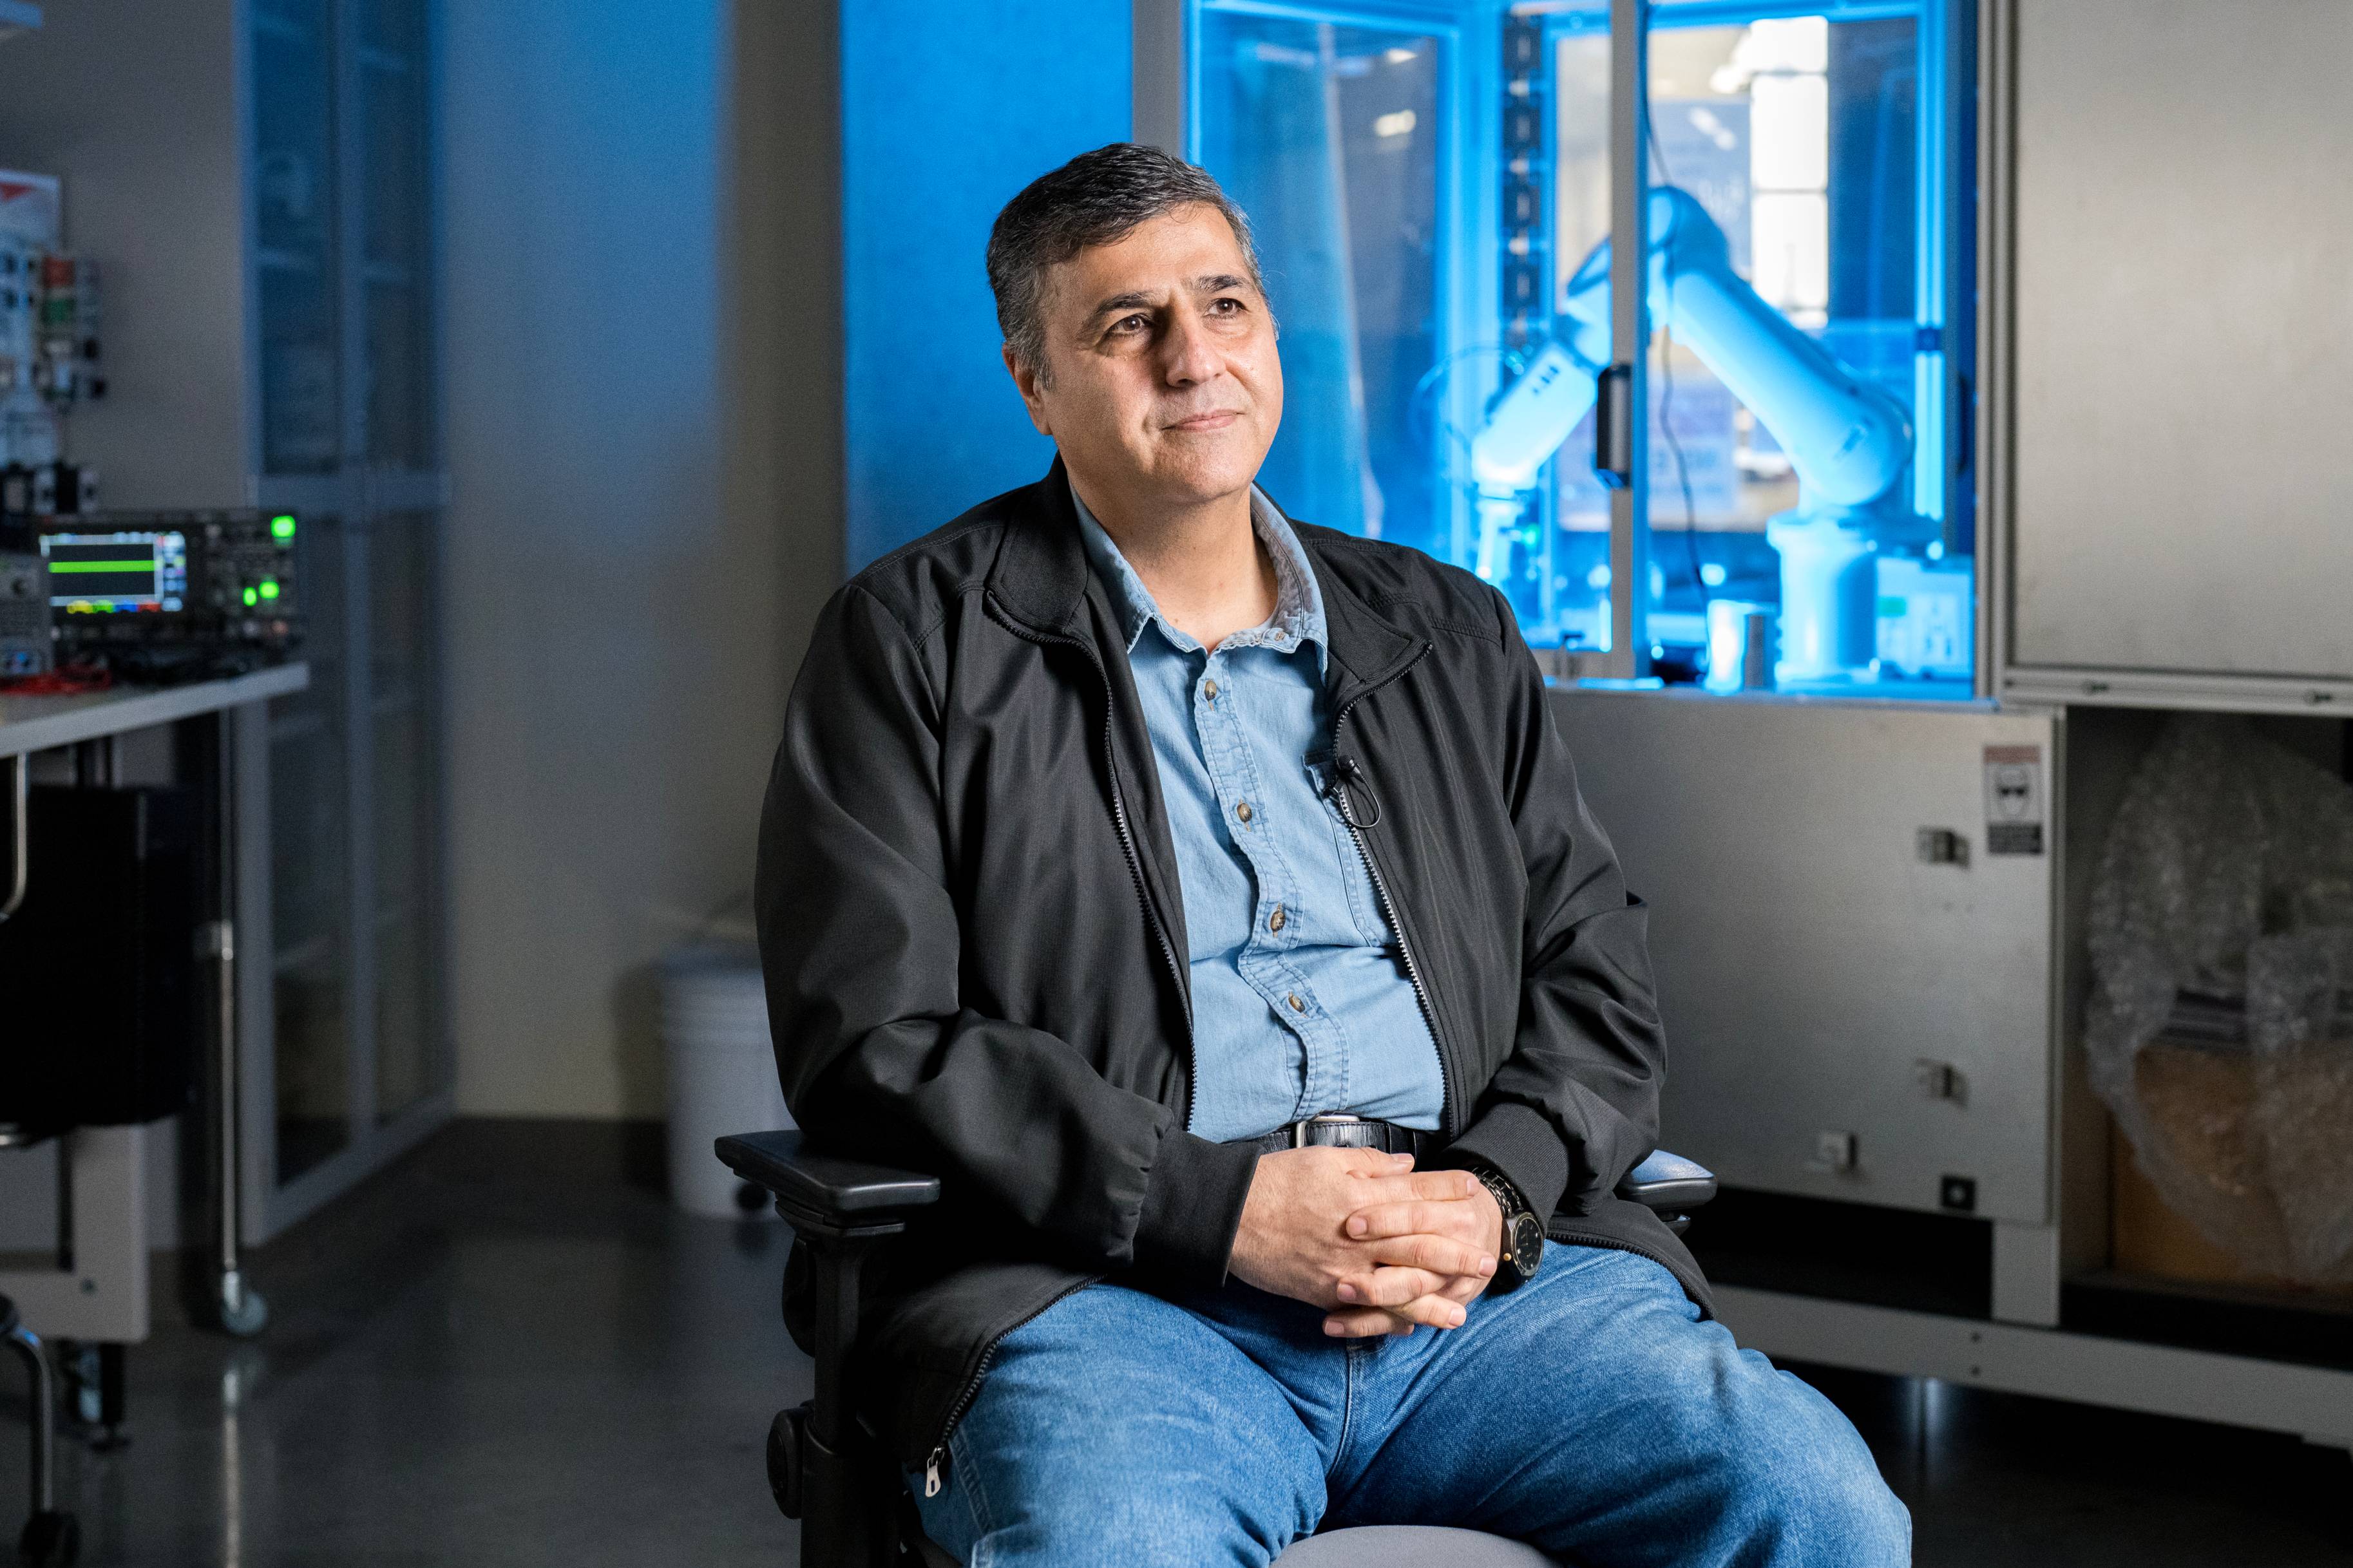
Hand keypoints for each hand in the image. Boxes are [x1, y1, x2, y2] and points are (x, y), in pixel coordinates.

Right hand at [1226, 1147, 1497, 1336]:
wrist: (1231, 1217)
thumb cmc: (1276, 1181)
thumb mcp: (1324, 1158)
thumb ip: (1369, 1164)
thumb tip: (1405, 1167)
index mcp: (1361, 1199)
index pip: (1415, 1194)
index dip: (1446, 1192)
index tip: (1473, 1190)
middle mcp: (1359, 1238)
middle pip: (1419, 1247)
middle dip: (1456, 1254)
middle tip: (1486, 1261)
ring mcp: (1344, 1270)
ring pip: (1398, 1290)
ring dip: (1432, 1302)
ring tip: (1459, 1313)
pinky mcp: (1325, 1293)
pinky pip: (1365, 1311)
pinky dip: (1389, 1320)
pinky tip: (1409, 1326)